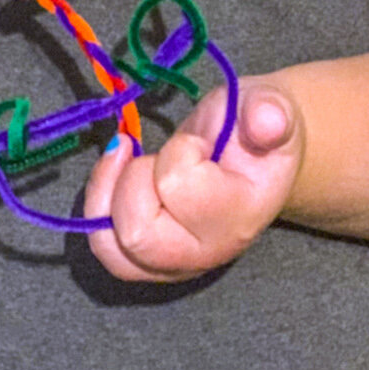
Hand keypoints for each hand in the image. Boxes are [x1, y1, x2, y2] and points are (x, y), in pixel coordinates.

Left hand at [82, 79, 303, 282]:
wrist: (255, 153)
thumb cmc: (255, 126)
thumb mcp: (269, 104)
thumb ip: (269, 110)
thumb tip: (268, 121)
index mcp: (242, 214)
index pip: (179, 188)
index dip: (180, 152)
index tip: (202, 143)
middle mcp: (210, 252)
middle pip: (139, 233)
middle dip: (137, 179)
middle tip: (163, 155)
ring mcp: (178, 265)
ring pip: (112, 247)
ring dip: (109, 194)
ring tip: (127, 158)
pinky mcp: (150, 265)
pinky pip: (105, 250)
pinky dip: (99, 207)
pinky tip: (114, 173)